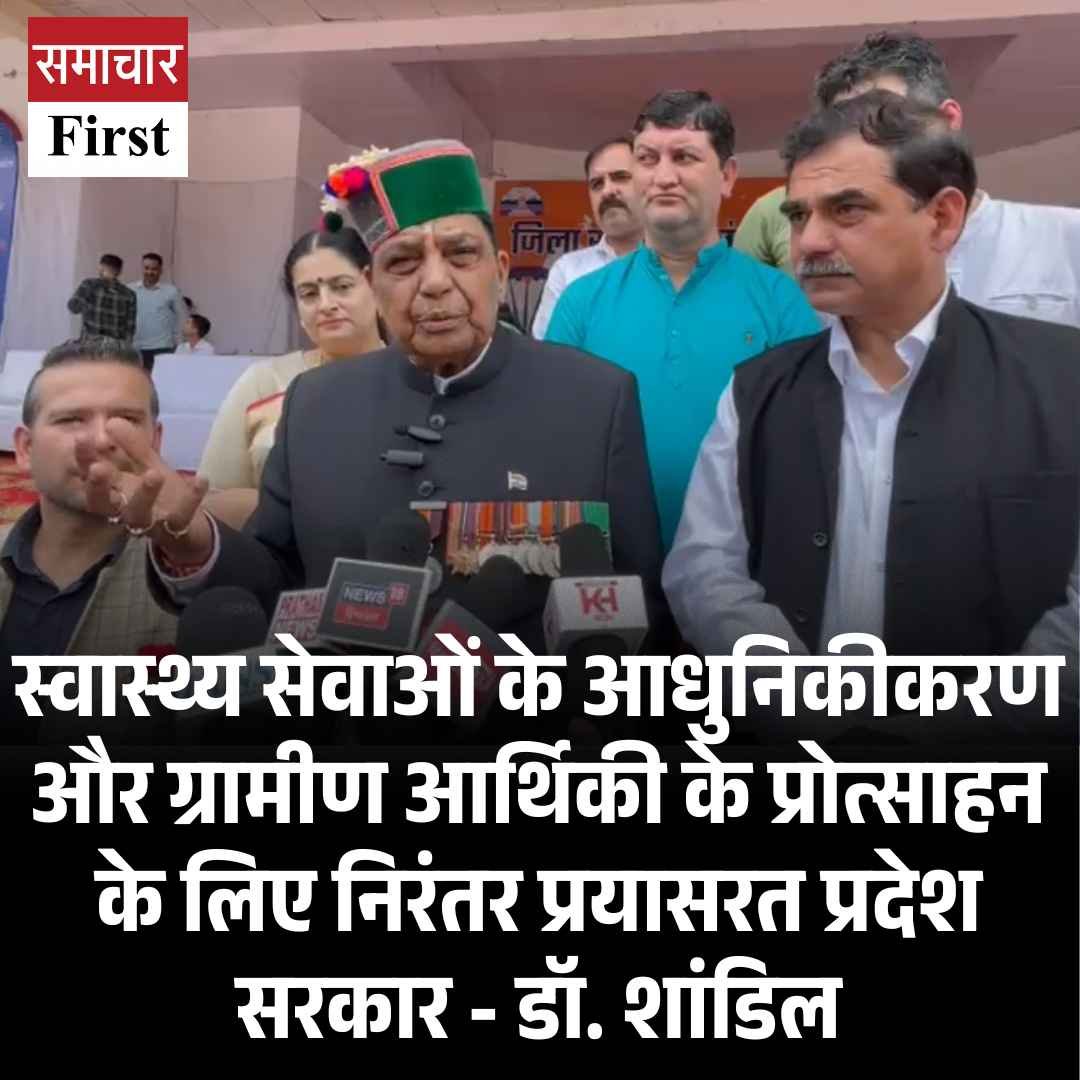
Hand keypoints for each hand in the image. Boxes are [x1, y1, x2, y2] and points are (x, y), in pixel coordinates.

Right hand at [77, 418, 212, 564]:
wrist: (190, 521)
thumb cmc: (159, 491)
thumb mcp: (146, 464)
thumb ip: (131, 446)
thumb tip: (112, 422)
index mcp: (113, 491)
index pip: (90, 475)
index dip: (84, 459)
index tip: (83, 437)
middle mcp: (124, 509)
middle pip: (102, 502)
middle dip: (99, 486)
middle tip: (98, 467)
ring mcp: (149, 522)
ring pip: (139, 514)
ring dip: (145, 494)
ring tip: (154, 474)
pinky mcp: (174, 529)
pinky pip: (182, 517)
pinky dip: (192, 499)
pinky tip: (202, 479)